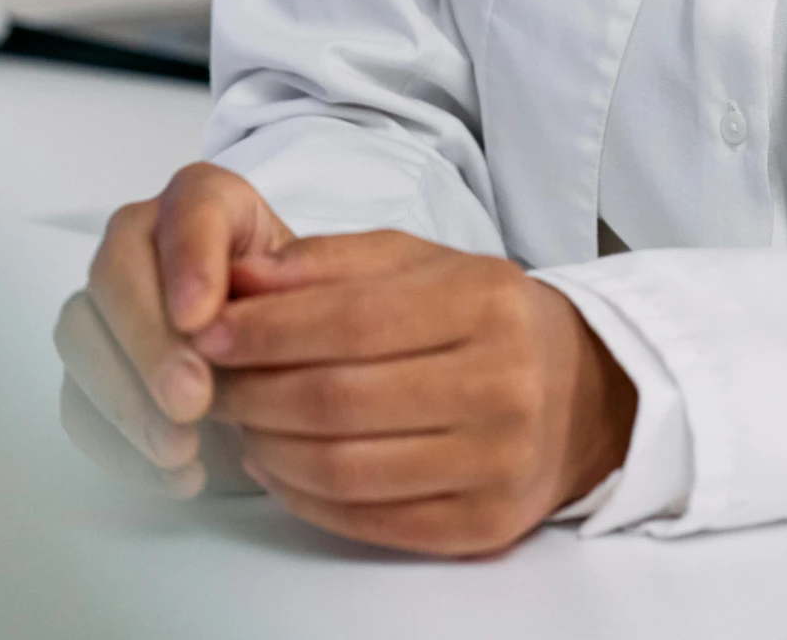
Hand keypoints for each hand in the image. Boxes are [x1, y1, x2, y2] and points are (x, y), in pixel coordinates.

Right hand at [54, 162, 294, 496]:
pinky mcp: (89, 369)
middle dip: (150, 342)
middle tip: (192, 400)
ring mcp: (105, 303)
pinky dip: (119, 444)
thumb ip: (286, 288)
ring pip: (81, 335)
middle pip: (115, 272)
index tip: (201, 319)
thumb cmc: (299, 317)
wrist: (282, 366)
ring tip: (182, 447)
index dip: (189, 257)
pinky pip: (77, 402)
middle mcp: (142, 239)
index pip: (190, 204)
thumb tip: (232, 309)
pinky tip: (175, 471)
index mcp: (205, 201)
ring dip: (126, 399)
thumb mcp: (316, 292)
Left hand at [191, 229, 636, 555]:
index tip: (207, 329)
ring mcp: (497, 461)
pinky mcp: (485, 524)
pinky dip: (304, 498)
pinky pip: (370, 520)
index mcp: (486, 300)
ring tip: (239, 423)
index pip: (351, 320)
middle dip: (254, 391)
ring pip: (347, 467)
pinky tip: (278, 466)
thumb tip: (241, 277)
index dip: (267, 330)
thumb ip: (331, 262)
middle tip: (206, 381)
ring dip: (270, 448)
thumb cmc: (483, 317)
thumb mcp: (422, 261)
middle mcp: (501, 381)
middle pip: (340, 399)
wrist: (580, 391)